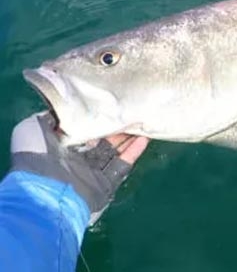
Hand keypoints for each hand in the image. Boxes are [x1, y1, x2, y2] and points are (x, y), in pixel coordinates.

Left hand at [10, 111, 148, 224]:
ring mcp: (92, 172)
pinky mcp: (105, 184)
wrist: (44, 192)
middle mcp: (76, 158)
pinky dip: (133, 152)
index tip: (109, 102)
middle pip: (101, 138)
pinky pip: (122, 165)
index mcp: (59, 145)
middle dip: (115, 125)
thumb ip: (51, 116)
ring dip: (128, 136)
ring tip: (142, 119)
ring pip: (114, 150)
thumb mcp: (33, 127)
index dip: (96, 116)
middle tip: (130, 109)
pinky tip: (145, 137)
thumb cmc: (37, 157)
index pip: (82, 128)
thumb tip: (68, 107)